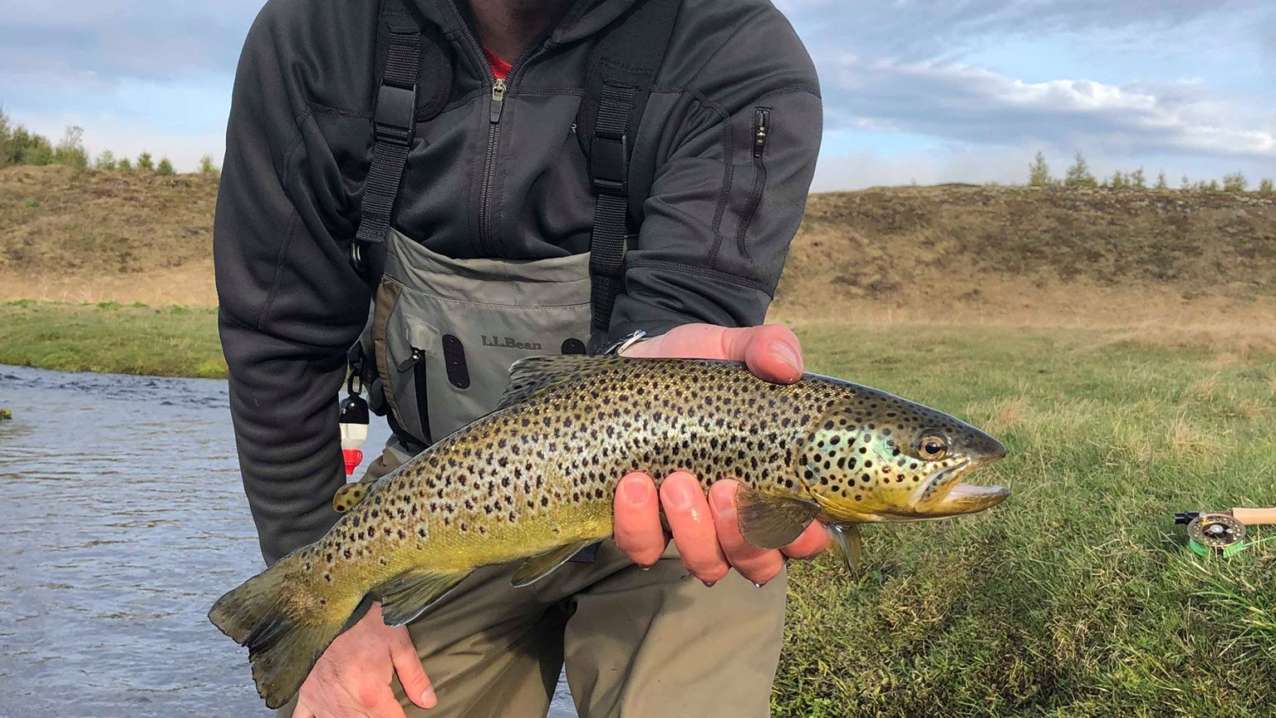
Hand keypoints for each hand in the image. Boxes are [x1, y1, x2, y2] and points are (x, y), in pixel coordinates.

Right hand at [294, 603, 435, 717]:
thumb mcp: (398, 642)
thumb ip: (414, 676)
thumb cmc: (364, 619)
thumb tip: (428, 701)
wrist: (328, 603)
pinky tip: (328, 715)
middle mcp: (345, 703)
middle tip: (382, 708)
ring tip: (362, 712)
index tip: (403, 713)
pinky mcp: (305, 693)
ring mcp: (322, 700)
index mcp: (371, 693)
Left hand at [614, 324, 829, 585]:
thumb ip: (767, 348)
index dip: (805, 537)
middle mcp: (741, 520)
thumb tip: (786, 365)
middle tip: (722, 488)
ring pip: (708, 566)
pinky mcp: (644, 527)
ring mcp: (692, 529)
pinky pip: (646, 549)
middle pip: (760, 563)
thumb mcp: (734, 350)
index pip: (809, 537)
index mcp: (778, 486)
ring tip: (673, 480)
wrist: (640, 364)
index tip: (788, 507)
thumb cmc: (702, 368)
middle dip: (743, 537)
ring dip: (693, 532)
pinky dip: (639, 525)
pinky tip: (632, 484)